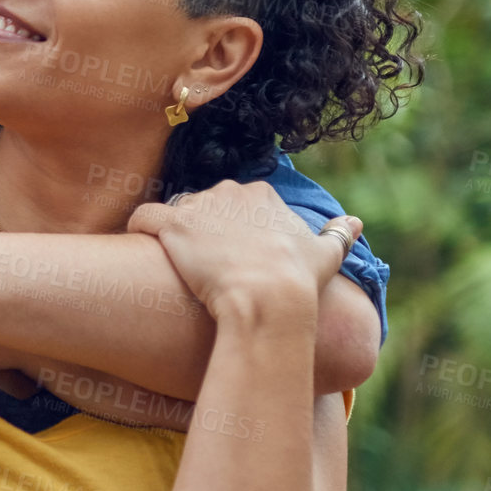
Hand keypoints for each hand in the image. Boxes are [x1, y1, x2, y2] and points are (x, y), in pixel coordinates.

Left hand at [127, 181, 360, 320]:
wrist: (267, 299)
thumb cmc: (298, 281)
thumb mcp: (326, 256)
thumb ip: (338, 235)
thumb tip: (354, 223)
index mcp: (260, 194)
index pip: (234, 203)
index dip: (227, 229)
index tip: (228, 254)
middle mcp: (228, 191)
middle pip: (203, 205)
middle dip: (200, 230)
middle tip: (201, 263)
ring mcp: (198, 206)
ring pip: (174, 211)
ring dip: (171, 233)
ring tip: (172, 262)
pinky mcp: (171, 223)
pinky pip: (142, 217)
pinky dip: (137, 228)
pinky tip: (137, 245)